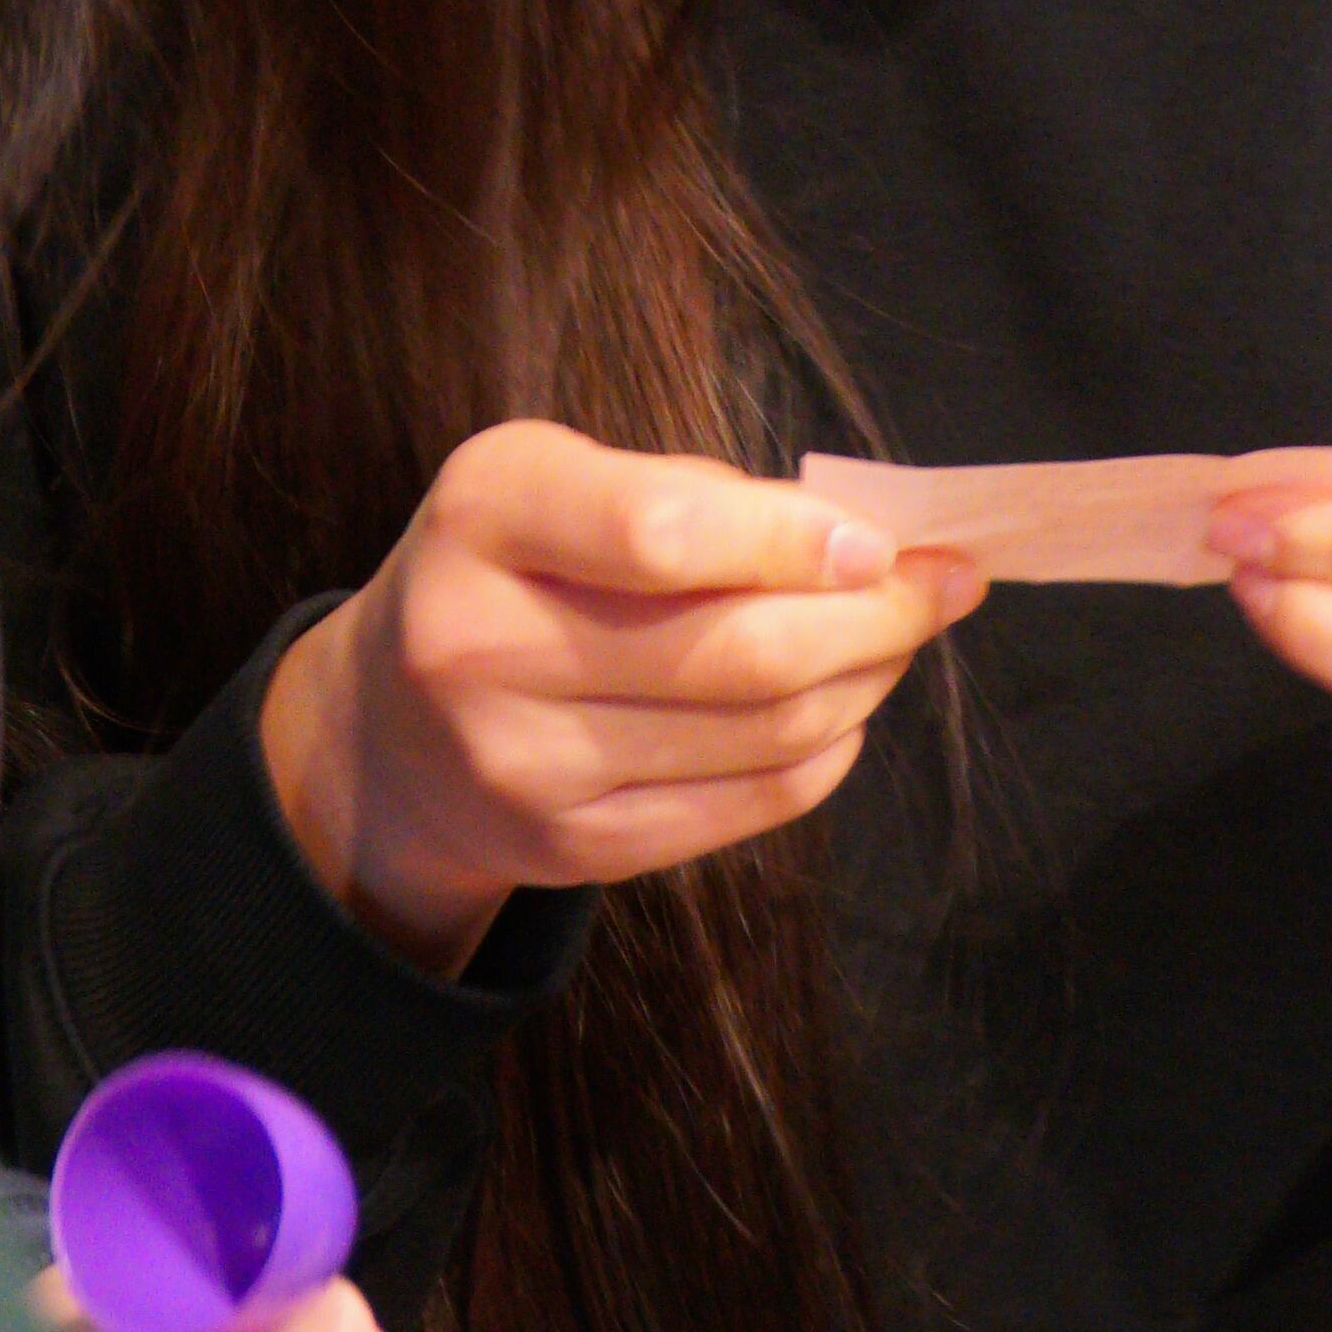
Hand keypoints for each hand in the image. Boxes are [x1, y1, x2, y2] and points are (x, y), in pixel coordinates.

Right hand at [260, 419, 981, 969]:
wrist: (392, 726)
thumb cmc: (515, 566)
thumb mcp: (566, 481)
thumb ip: (702, 497)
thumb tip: (870, 546)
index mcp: (485, 514)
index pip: (660, 536)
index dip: (794, 541)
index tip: (881, 538)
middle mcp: (483, 646)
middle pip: (735, 652)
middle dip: (871, 617)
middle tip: (938, 585)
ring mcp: (524, 766)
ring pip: (761, 735)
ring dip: (864, 680)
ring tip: (897, 636)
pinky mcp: (573, 851)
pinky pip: (747, 806)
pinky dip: (825, 752)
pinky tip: (843, 706)